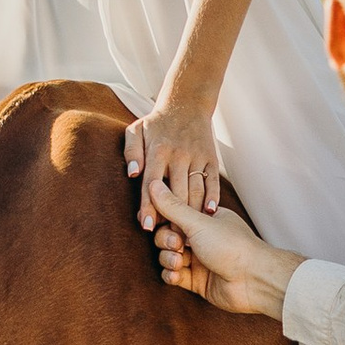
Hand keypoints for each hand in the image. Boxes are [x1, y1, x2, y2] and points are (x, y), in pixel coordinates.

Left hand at [123, 99, 219, 230]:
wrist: (186, 103)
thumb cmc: (156, 122)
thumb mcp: (136, 130)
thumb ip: (131, 152)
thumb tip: (132, 175)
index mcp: (158, 150)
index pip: (152, 184)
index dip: (149, 207)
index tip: (148, 227)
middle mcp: (179, 155)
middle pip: (176, 193)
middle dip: (172, 218)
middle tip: (168, 240)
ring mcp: (197, 157)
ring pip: (196, 191)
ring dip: (192, 214)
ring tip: (186, 234)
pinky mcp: (211, 159)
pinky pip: (213, 182)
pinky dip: (212, 198)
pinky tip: (208, 214)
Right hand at [146, 177, 298, 320]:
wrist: (253, 280)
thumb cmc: (232, 246)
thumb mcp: (198, 222)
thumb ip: (172, 206)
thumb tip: (153, 184)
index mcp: (205, 218)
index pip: (174, 213)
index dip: (162, 218)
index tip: (155, 221)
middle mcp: (201, 237)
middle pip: (167, 235)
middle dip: (166, 241)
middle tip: (178, 245)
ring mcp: (199, 259)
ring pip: (168, 256)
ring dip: (168, 259)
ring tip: (180, 262)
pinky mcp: (197, 280)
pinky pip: (174, 275)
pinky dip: (171, 275)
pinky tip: (177, 275)